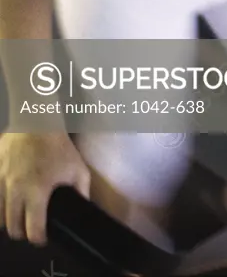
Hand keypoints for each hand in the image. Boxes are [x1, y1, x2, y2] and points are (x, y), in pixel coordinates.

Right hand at [0, 130, 90, 245]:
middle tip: (31, 228)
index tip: (44, 237)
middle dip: (23, 232)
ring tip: (19, 217)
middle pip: (13, 228)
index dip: (39, 238)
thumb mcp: (77, 168)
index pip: (32, 230)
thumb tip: (83, 209)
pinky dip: (0, 206)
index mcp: (36, 192)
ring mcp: (1, 182)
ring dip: (9, 221)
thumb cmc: (58, 146)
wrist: (36, 122)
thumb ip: (82, 192)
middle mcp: (15, 190)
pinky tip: (10, 202)